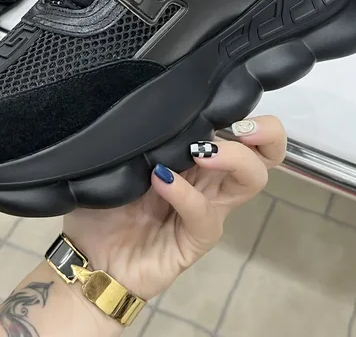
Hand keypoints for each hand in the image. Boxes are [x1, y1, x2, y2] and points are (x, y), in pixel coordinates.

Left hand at [62, 115, 285, 299]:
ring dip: (234, 157)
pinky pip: (204, 213)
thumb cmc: (106, 202)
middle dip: (266, 132)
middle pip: (267, 154)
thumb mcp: (122, 158)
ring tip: (202, 151)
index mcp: (199, 155)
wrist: (88, 258)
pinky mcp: (197, 239)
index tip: (229, 100)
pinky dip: (185, 192)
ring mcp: (209, 209)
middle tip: (240, 127)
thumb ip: (142, 134)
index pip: (244, 130)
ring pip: (251, 180)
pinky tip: (161, 180)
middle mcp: (212, 179)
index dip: (251, 113)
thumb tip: (153, 97)